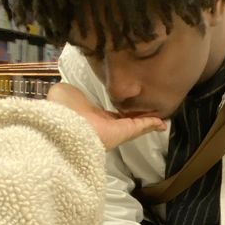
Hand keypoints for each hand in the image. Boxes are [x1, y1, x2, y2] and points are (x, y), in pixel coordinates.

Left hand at [47, 82, 165, 149]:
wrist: (62, 124)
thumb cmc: (61, 108)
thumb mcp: (65, 92)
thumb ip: (74, 92)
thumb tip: (78, 92)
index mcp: (89, 114)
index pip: (107, 113)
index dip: (118, 109)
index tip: (127, 103)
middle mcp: (103, 124)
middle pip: (123, 120)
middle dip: (136, 116)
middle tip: (148, 111)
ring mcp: (114, 129)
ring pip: (134, 124)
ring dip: (147, 121)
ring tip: (161, 118)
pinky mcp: (123, 132)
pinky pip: (139, 127)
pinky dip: (151, 124)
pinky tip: (162, 123)